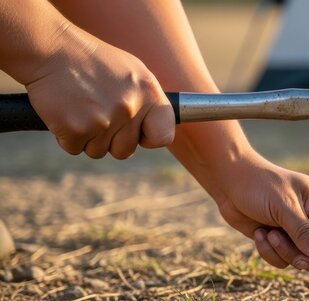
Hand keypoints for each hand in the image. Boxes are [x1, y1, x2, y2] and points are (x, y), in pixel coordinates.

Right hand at [24, 24, 173, 158]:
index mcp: (149, 93)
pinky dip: (66, 136)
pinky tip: (65, 111)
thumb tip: (160, 132)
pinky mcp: (77, 128)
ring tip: (81, 107)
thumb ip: (147, 101)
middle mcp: (131, 107)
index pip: (164, 136)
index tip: (138, 132)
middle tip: (96, 112)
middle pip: (125, 150)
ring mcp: (104, 119)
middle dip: (110, 139)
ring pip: (98, 151)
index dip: (148, 138)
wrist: (51, 48)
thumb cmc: (92, 61)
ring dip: (87, 136)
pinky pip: (75, 148)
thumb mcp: (132, 73)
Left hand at [215, 153, 308, 283]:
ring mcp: (298, 231)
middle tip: (295, 258)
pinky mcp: (282, 240)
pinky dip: (270, 252)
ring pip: (303, 260)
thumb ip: (304, 232)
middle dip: (307, 257)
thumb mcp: (284, 206)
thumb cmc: (260, 184)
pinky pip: (284, 260)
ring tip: (270, 233)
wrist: (229, 181)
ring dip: (285, 251)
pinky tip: (259, 233)